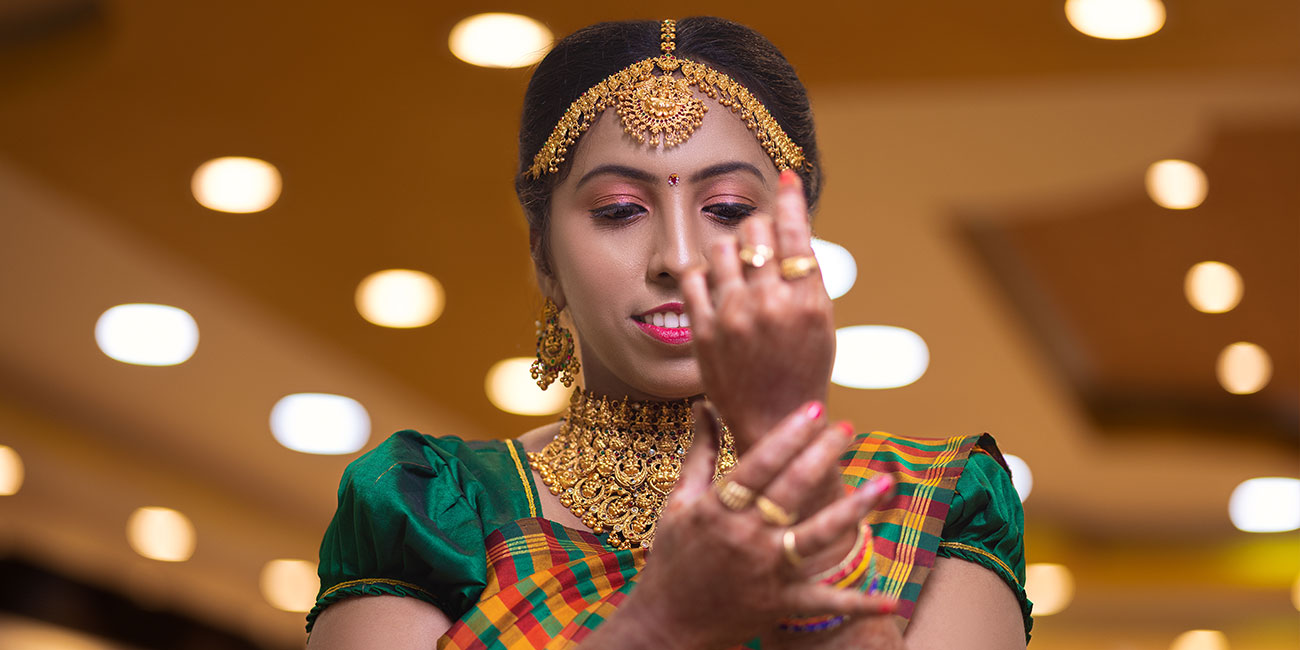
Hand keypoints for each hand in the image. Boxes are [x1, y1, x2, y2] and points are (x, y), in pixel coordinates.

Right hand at [621, 401, 894, 649]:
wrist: (666, 622)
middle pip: (791, 490)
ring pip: (817, 535)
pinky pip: (823, 602)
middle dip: (822, 456)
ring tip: (884, 482)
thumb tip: (702, 405)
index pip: (758, 465)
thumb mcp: (679, 501)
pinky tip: (890, 602)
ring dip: (854, 509)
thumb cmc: (672, 556)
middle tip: (847, 429)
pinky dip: (857, 605)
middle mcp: (743, 537)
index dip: (788, 436)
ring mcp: (765, 571)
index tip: (814, 409)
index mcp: (716, 510)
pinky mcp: (779, 603)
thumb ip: (699, 452)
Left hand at [682, 170, 834, 451]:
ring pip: (720, 246)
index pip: (796, 233)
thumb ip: (806, 277)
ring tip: (737, 270)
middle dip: (758, 231)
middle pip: (755, 231)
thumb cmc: (803, 371)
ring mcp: (734, 317)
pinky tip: (712, 284)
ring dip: (729, 250)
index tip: (786, 178)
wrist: (775, 423)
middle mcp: (770, 305)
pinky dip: (702, 273)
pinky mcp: (704, 332)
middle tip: (760, 248)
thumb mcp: (822, 323)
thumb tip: (793, 227)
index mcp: (807, 301)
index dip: (790, 199)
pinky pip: (693, 277)